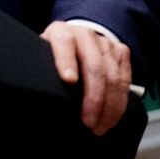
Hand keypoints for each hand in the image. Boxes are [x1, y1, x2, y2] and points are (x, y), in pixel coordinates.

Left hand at [41, 20, 131, 135]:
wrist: (75, 40)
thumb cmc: (55, 55)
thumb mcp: (42, 58)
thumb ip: (41, 70)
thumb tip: (34, 97)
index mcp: (60, 32)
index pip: (64, 43)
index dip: (66, 61)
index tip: (68, 81)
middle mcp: (84, 35)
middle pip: (94, 66)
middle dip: (94, 98)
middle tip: (88, 122)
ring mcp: (105, 42)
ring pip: (113, 77)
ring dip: (110, 106)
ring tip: (100, 126)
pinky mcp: (121, 52)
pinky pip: (126, 80)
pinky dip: (120, 103)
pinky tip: (111, 118)